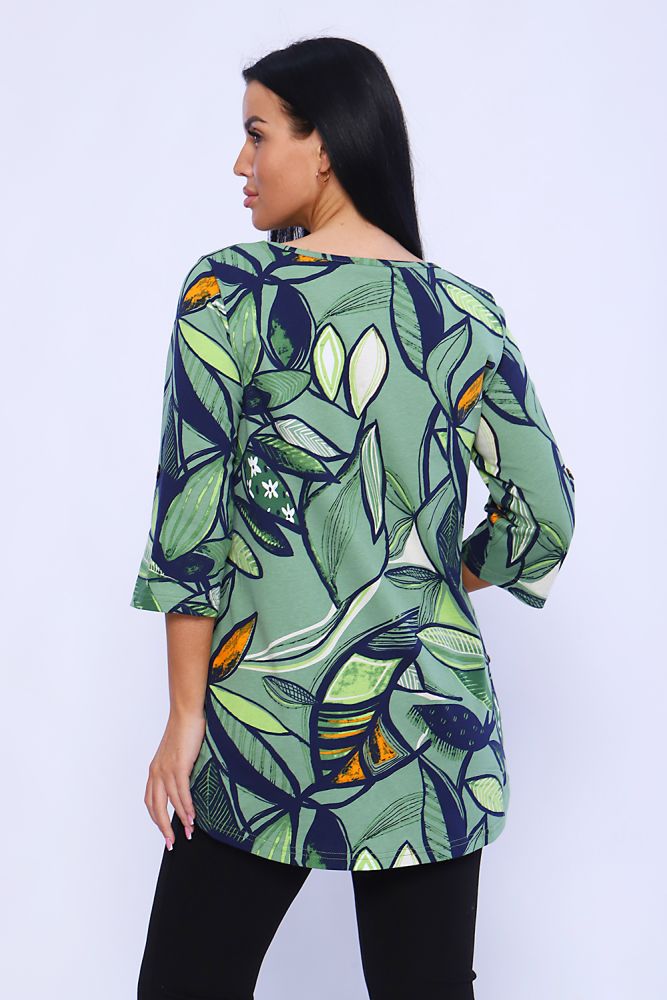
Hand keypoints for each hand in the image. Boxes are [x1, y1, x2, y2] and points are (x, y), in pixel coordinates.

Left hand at [144, 708, 204, 849]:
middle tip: (172, 843)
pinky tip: (192, 817)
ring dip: (180, 820)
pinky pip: (181, 792)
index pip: (151, 801)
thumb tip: (186, 785)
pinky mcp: (178, 765)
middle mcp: (156, 772)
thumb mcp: (177, 754)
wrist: (186, 713)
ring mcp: (166, 769)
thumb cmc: (185, 731)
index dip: (157, 819)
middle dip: (163, 828)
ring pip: (170, 803)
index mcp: (154, 770)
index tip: (166, 833)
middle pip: (156, 808)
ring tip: (189, 833)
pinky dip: (187, 807)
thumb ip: (178, 770)